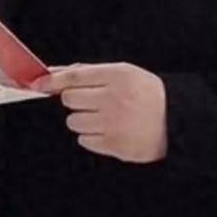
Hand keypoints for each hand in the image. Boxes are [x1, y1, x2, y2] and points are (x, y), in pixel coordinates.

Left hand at [33, 62, 167, 162]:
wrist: (177, 122)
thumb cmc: (147, 95)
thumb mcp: (124, 73)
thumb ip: (89, 71)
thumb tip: (54, 72)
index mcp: (118, 76)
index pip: (74, 77)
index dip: (52, 81)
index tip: (39, 84)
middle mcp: (114, 99)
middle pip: (69, 99)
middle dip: (75, 101)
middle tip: (91, 103)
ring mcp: (114, 124)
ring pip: (73, 122)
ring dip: (82, 120)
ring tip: (103, 118)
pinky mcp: (114, 145)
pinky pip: (84, 140)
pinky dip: (91, 137)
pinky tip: (109, 131)